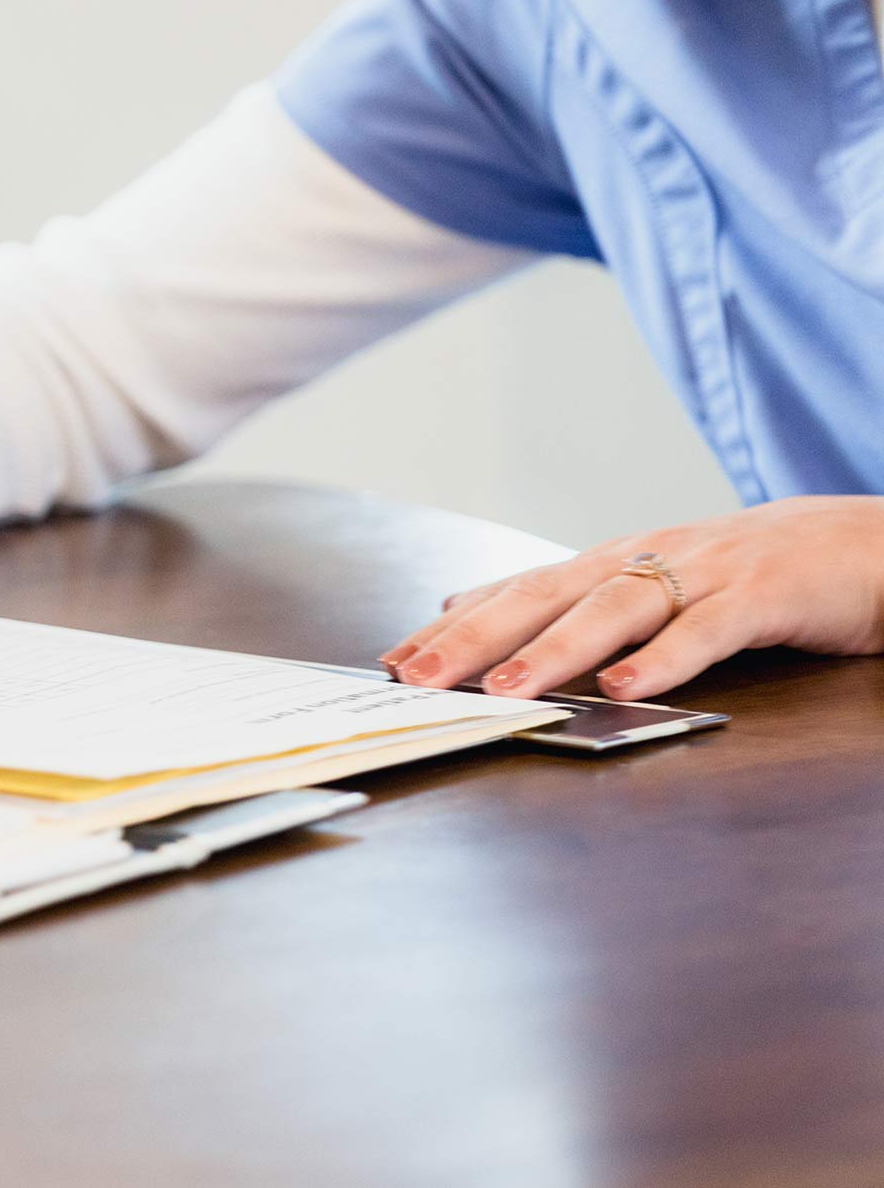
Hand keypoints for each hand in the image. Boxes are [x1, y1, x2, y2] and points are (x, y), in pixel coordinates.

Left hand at [382, 496, 883, 700]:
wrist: (876, 542)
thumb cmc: (760, 572)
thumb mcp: (656, 583)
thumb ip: (570, 599)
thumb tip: (467, 605)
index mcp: (619, 562)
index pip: (519, 591)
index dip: (455, 625)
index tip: (395, 660)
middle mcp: (650, 560)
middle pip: (547, 596)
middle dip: (475, 638)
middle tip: (417, 677)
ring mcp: (708, 574)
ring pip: (616, 609)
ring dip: (555, 650)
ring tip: (505, 688)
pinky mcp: (767, 594)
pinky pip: (709, 629)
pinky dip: (665, 658)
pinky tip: (626, 686)